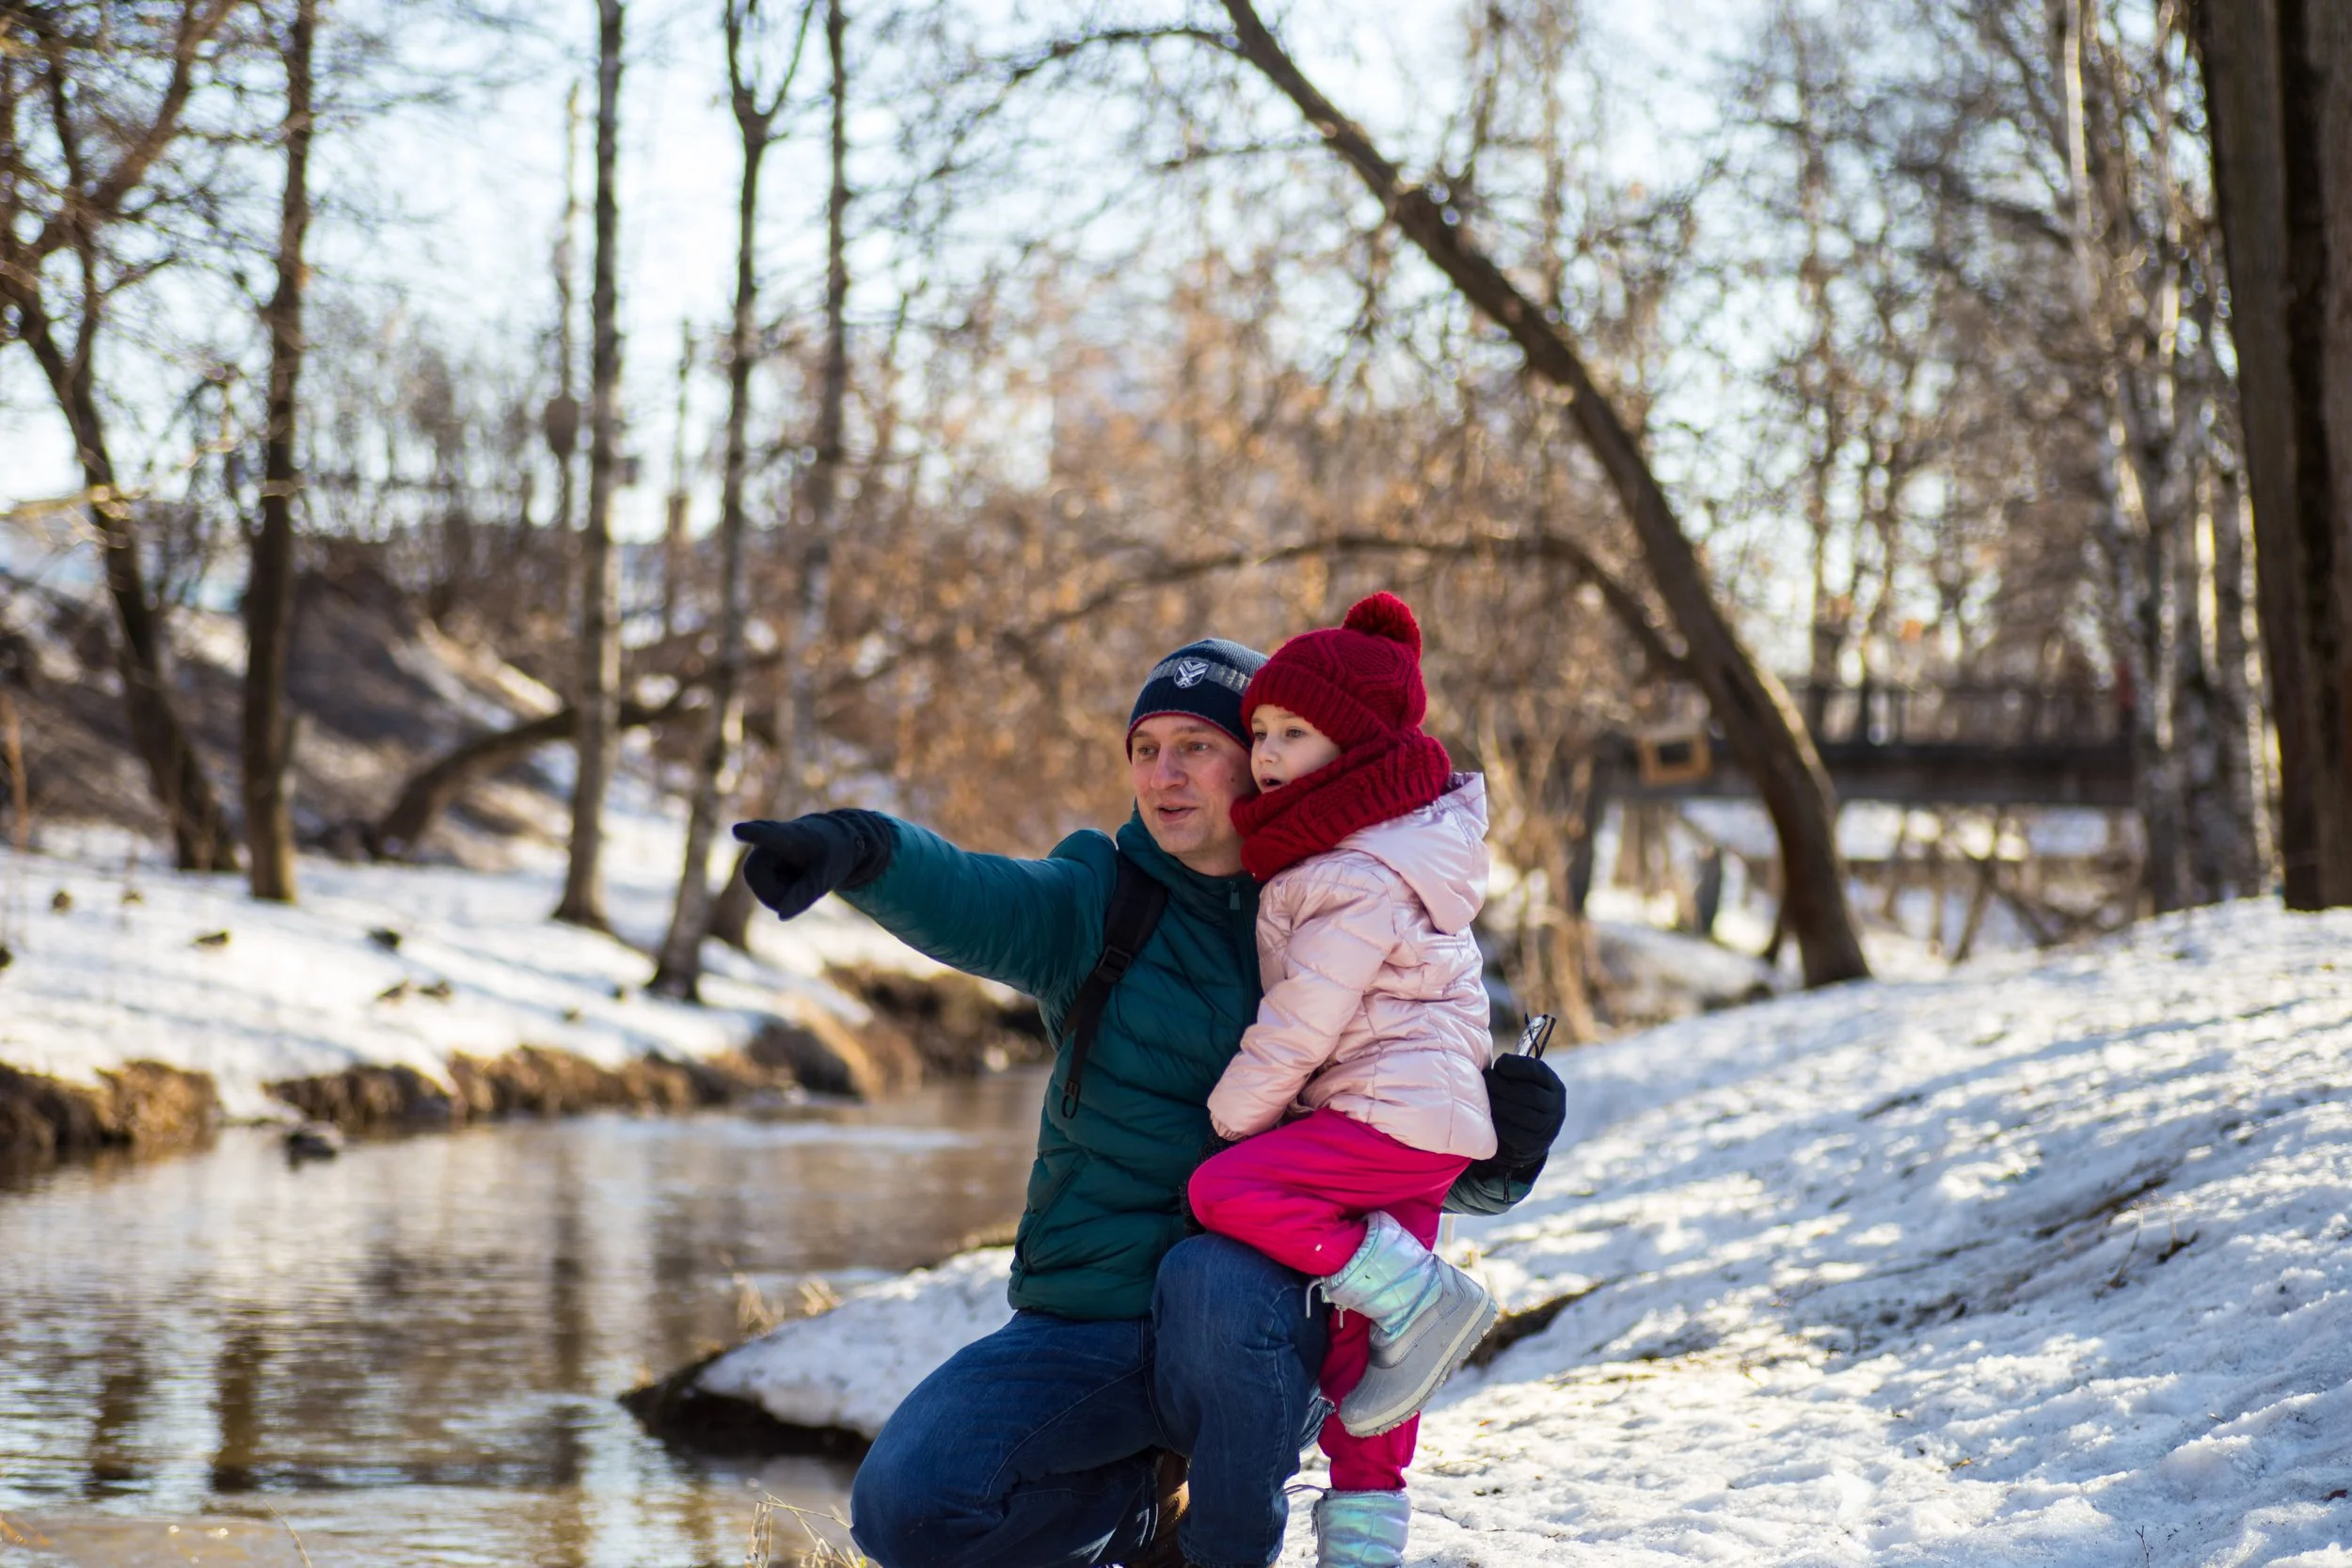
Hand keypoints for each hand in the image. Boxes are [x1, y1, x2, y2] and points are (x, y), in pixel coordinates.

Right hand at [731, 812, 891, 920]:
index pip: (770, 835)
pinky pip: (763, 893)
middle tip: (802, 881)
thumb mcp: (826, 876)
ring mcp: (759, 852)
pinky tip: (790, 878)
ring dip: (780, 893)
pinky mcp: (755, 865)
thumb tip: (781, 916)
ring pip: (759, 889)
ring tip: (797, 876)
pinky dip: (778, 894)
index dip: (754, 834)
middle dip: (778, 891)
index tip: (737, 830)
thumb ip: (805, 894)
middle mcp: (768, 839)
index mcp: (792, 835)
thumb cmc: (830, 855)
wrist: (828, 842)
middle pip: (756, 877)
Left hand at [1484, 1051, 1564, 1168]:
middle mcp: (1556, 1107)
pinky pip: (1512, 1131)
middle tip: (1486, 1079)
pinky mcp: (1533, 1144)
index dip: (1518, 1065)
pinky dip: (1496, 1122)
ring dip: (1497, 1102)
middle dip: (1502, 1084)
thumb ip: (1514, 1070)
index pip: (1539, 1072)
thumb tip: (1485, 1049)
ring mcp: (1546, 1128)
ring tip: (1484, 1096)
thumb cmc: (1518, 1102)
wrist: (1524, 1142)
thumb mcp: (1523, 1084)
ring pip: (1519, 1112)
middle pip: (1528, 1093)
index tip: (1500, 1063)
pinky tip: (1487, 1115)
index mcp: (1554, 1087)